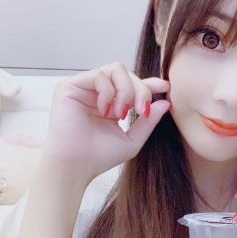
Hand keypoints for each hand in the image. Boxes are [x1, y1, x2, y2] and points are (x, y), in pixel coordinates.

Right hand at [41, 62, 170, 185]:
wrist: (76, 168)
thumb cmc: (100, 157)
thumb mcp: (132, 139)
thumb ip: (149, 121)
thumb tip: (166, 103)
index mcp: (112, 103)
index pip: (133, 85)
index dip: (150, 83)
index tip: (166, 86)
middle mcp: (98, 93)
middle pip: (128, 74)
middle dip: (141, 90)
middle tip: (142, 111)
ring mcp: (84, 88)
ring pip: (116, 69)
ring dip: (125, 90)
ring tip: (120, 113)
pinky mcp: (69, 87)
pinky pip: (98, 75)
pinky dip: (107, 92)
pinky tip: (105, 110)